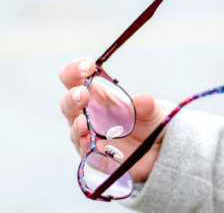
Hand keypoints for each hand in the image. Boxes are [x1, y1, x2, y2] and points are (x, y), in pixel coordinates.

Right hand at [59, 58, 166, 182]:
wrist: (155, 152)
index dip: (75, 70)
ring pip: (73, 130)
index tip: (87, 66)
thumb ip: (146, 106)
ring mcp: (88, 137)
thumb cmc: (146, 124)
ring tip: (83, 123)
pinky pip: (86, 154)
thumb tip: (142, 99)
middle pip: (68, 103)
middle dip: (72, 97)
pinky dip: (87, 149)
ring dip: (76, 126)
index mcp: (97, 97)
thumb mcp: (151, 113)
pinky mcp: (94, 156)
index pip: (75, 79)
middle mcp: (87, 115)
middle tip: (82, 94)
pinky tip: (91, 144)